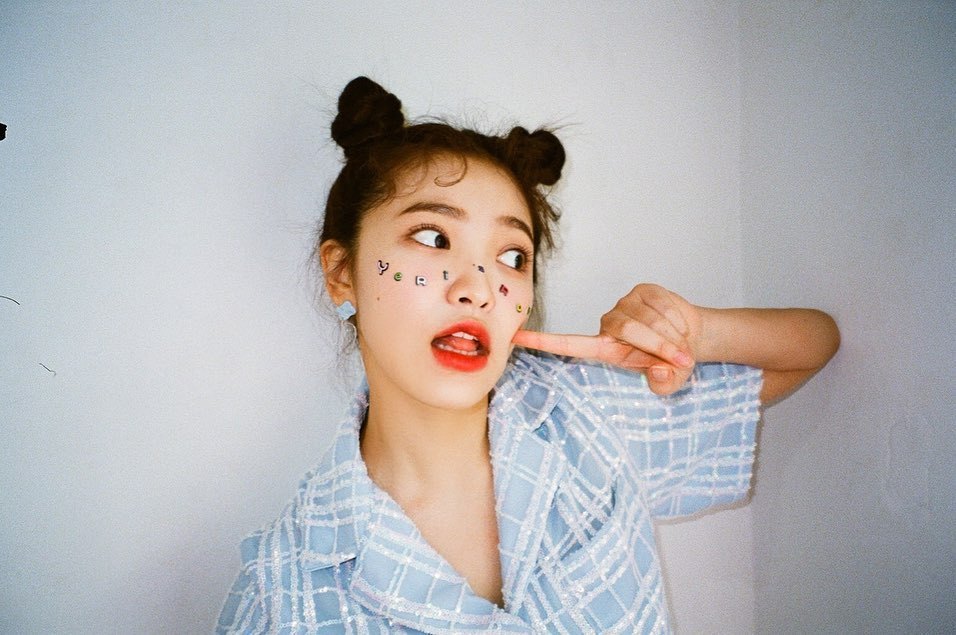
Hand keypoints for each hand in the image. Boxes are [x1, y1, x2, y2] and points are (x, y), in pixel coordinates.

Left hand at [512, 284, 701, 394]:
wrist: (690, 337)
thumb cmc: (671, 363)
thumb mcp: (670, 380)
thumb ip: (664, 382)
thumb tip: (662, 371)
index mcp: (605, 349)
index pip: (569, 344)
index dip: (544, 342)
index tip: (516, 338)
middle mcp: (609, 325)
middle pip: (627, 329)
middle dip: (658, 344)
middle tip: (680, 359)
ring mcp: (625, 305)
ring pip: (647, 316)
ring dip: (671, 334)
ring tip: (680, 345)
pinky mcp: (643, 291)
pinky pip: (660, 304)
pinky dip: (676, 319)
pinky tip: (678, 326)